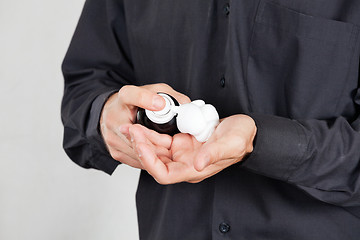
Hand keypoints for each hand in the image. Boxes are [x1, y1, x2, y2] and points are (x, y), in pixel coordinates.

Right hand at [100, 83, 189, 168]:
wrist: (114, 114)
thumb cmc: (136, 104)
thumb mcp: (154, 91)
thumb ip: (170, 96)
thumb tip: (186, 105)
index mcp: (123, 99)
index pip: (131, 96)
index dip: (146, 99)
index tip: (160, 104)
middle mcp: (113, 118)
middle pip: (136, 132)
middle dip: (156, 137)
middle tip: (172, 139)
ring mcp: (112, 137)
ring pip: (136, 149)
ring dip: (154, 151)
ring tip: (168, 150)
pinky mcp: (115, 152)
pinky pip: (135, 159)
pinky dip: (148, 159)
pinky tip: (159, 156)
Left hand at [129, 114, 256, 183]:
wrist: (243, 129)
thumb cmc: (240, 139)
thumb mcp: (231, 144)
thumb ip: (215, 154)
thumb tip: (197, 164)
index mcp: (193, 169)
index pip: (164, 174)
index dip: (149, 162)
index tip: (141, 144)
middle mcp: (184, 163)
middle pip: (154, 161)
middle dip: (140, 147)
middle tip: (131, 129)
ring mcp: (181, 152)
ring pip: (155, 149)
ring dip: (143, 138)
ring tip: (131, 125)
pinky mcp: (181, 141)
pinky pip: (161, 139)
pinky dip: (151, 132)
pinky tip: (143, 122)